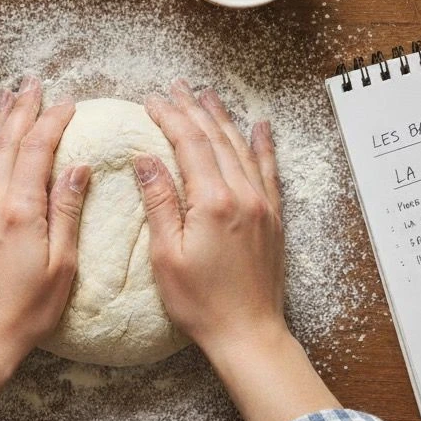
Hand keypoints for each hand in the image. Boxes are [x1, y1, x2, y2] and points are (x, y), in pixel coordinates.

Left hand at [0, 75, 89, 420]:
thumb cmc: (28, 309)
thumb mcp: (62, 264)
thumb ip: (67, 210)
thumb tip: (78, 166)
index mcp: (20, 211)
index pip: (38, 150)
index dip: (53, 122)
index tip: (68, 104)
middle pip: (7, 142)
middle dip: (22, 109)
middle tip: (34, 83)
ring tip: (7, 94)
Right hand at [136, 80, 338, 420]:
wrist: (249, 333)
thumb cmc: (201, 302)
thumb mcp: (166, 254)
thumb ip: (159, 201)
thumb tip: (146, 158)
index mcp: (213, 201)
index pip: (189, 144)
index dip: (169, 117)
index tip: (152, 100)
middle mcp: (243, 194)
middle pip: (215, 138)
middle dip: (192, 108)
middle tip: (175, 87)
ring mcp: (262, 203)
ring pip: (240, 147)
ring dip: (221, 118)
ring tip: (205, 95)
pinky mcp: (273, 217)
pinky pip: (268, 169)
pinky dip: (262, 144)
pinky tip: (259, 126)